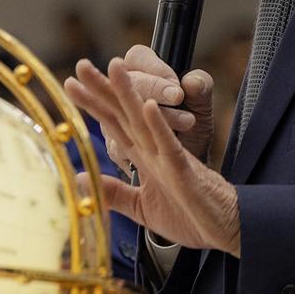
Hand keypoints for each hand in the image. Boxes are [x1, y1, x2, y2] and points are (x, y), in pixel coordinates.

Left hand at [63, 55, 240, 256]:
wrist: (224, 229)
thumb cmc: (189, 216)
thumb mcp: (142, 207)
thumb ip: (114, 193)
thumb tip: (79, 179)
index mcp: (143, 156)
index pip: (113, 124)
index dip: (92, 104)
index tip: (70, 85)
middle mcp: (153, 150)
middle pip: (124, 113)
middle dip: (102, 88)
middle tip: (80, 64)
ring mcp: (169, 157)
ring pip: (145, 120)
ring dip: (129, 93)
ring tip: (113, 65)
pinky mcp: (185, 170)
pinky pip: (171, 145)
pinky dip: (159, 125)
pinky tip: (147, 106)